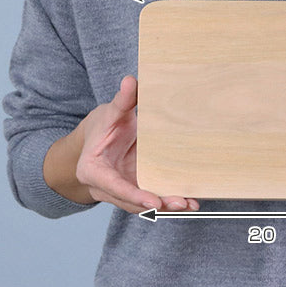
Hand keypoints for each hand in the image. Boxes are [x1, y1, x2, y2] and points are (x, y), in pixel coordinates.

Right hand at [74, 75, 199, 213]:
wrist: (94, 141)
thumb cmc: (100, 128)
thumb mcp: (109, 114)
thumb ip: (122, 101)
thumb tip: (131, 81)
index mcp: (95, 171)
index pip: (115, 186)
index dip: (135, 195)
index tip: (155, 201)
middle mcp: (109, 187)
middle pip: (134, 201)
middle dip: (158, 204)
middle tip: (181, 203)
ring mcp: (124, 191)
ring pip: (145, 204)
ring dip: (168, 206)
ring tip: (190, 203)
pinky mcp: (137, 189)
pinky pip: (153, 197)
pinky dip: (169, 199)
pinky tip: (190, 200)